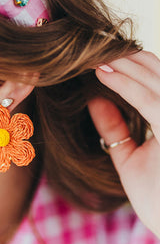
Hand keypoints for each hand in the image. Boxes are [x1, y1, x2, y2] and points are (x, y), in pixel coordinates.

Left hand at [88, 50, 159, 237]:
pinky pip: (151, 101)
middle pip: (156, 68)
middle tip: (89, 44)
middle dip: (122, 54)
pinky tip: (103, 73)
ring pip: (154, 77)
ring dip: (121, 62)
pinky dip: (126, 85)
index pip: (156, 76)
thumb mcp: (131, 157)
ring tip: (91, 52)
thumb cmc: (159, 198)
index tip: (96, 53)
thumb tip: (94, 97)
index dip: (128, 62)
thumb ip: (115, 127)